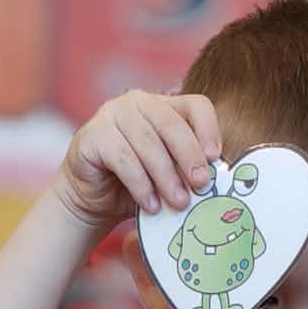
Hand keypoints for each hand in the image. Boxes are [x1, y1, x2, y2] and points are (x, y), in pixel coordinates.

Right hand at [55, 90, 221, 230]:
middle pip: (172, 124)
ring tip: (178, 203)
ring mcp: (112, 114)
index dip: (208, 129)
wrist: (93, 200)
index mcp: (164, 106)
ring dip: (166, 177)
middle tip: (201, 185)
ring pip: (148, 143)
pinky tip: (150, 205)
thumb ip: (187, 169)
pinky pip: (123, 159)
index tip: (214, 159)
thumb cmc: (137, 185)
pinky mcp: (93, 135)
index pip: (195, 105)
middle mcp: (138, 102)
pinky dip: (140, 185)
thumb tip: (213, 179)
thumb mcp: (169, 174)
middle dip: (189, 157)